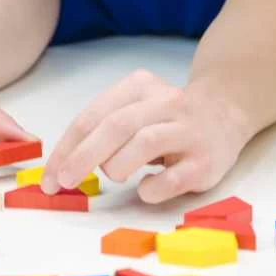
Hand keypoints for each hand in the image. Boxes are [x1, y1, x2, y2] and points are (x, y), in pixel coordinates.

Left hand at [43, 69, 249, 203]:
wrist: (226, 111)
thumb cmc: (167, 117)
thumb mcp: (134, 108)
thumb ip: (103, 128)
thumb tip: (62, 165)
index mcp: (139, 86)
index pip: (93, 116)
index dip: (67, 148)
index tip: (49, 177)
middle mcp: (165, 102)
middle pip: (116, 126)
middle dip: (83, 157)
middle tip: (64, 182)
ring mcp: (188, 130)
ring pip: (144, 142)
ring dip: (117, 165)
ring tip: (112, 177)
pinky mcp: (206, 161)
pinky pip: (174, 177)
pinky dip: (152, 188)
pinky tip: (144, 189)